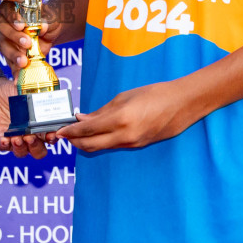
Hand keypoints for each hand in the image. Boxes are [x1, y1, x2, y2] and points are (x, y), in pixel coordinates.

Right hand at [0, 1, 64, 70]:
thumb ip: (47, 20)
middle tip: (26, 43)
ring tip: (24, 61)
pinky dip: (15, 69)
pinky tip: (19, 77)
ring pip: (4, 46)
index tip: (21, 25)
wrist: (50, 32)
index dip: (12, 18)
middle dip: (14, 36)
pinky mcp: (9, 54)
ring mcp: (5, 39)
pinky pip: (10, 62)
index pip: (6, 10)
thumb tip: (43, 26)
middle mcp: (4, 23)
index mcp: (11, 8)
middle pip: (2, 28)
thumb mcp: (51, 17)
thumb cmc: (48, 19)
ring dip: (13, 54)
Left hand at [0, 77, 45, 158]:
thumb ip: (31, 89)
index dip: (52, 138)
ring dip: (21, 148)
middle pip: (38, 151)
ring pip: (21, 152)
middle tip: (31, 137)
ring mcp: (13, 138)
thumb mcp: (22, 89)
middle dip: (37, 147)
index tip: (51, 134)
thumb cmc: (9, 90)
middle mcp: (28, 135)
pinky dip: (4, 145)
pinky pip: (2, 147)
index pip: (50, 137)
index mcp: (38, 124)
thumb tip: (38, 82)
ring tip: (18, 138)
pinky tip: (5, 139)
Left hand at [49, 80, 199, 153]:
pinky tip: (97, 133)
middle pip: (90, 145)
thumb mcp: (124, 97)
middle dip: (74, 141)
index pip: (88, 130)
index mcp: (120, 119)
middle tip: (64, 135)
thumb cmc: (154, 94)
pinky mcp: (138, 146)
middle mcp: (125, 136)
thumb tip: (82, 118)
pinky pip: (113, 146)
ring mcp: (132, 143)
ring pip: (101, 147)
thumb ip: (102, 111)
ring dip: (86, 142)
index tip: (59, 131)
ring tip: (76, 134)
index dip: (71, 131)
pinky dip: (101, 141)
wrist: (182, 104)